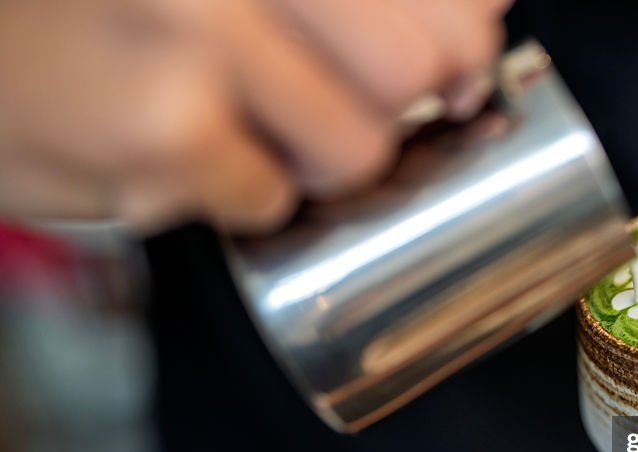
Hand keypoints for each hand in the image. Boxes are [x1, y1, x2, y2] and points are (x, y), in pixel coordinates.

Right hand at [0, 0, 508, 232]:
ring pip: (360, 148)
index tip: (457, 68)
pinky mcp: (166, 131)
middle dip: (389, 107)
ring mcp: (199, 33)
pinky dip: (243, 194)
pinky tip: (188, 152)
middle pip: (420, 69)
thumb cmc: (106, 10)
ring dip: (312, 158)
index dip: (464, 39)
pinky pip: (274, 201)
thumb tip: (485, 16)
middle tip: (330, 102)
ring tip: (242, 124)